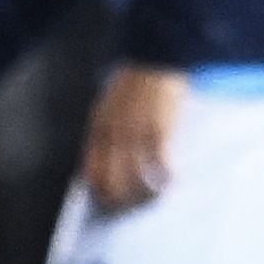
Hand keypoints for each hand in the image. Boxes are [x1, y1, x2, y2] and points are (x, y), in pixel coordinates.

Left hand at [85, 64, 189, 213]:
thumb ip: (108, 131)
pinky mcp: (159, 129)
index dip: (101, 191)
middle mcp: (114, 133)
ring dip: (147, 193)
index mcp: (99, 127)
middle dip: (123, 200)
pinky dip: (166, 176)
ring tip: (156, 197)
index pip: (92, 171)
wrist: (156, 56)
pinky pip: (160, 163)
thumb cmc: (136, 81)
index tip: (111, 201)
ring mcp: (136, 132)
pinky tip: (171, 181)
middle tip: (135, 207)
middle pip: (113, 181)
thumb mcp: (111, 105)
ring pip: (136, 177)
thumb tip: (111, 161)